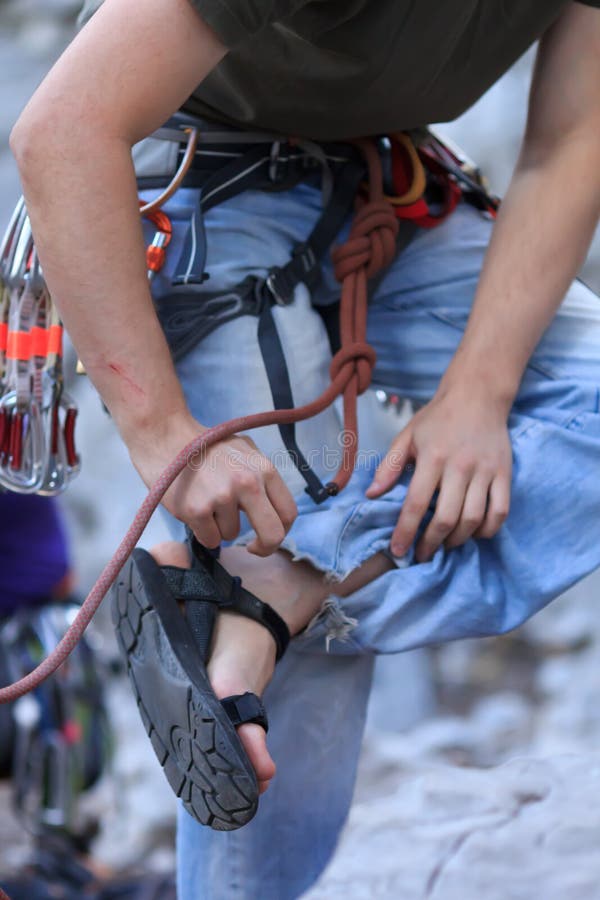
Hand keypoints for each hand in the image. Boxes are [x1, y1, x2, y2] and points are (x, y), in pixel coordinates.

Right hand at [128, 412, 296, 555]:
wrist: (166, 437)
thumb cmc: (205, 447)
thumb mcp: (244, 451)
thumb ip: (261, 476)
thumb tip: (273, 508)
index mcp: (264, 469)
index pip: (289, 512)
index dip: (282, 531)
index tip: (268, 535)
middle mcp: (248, 483)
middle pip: (272, 534)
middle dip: (264, 548)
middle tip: (252, 548)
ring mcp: (222, 497)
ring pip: (232, 535)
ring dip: (219, 526)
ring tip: (205, 501)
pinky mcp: (197, 510)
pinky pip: (210, 539)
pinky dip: (202, 531)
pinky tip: (194, 508)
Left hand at [366, 383, 512, 561]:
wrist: (478, 394)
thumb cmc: (439, 417)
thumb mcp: (407, 436)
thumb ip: (389, 466)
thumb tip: (371, 495)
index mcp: (432, 457)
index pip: (416, 503)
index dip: (406, 531)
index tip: (398, 550)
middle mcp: (460, 466)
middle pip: (446, 518)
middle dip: (431, 543)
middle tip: (422, 554)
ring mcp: (485, 471)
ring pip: (474, 519)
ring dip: (458, 540)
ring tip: (445, 544)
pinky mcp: (504, 473)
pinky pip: (500, 511)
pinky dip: (487, 529)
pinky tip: (474, 533)